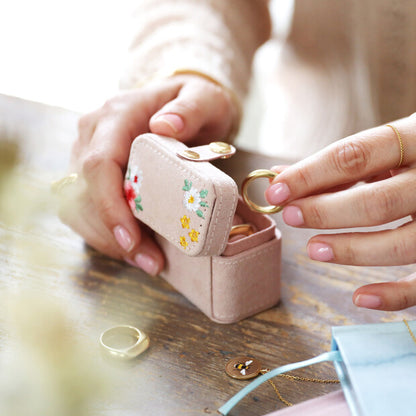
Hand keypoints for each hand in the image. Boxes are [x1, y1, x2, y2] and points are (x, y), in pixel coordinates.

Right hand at [59, 74, 237, 274]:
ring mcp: (87, 154)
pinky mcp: (92, 173)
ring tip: (147, 260)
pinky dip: (107, 234)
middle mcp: (93, 134)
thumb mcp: (204, 99)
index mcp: (116, 115)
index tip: (131, 239)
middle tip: (150, 262)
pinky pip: (86, 209)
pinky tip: (135, 248)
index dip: (109, 206)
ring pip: (78, 207)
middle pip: (84, 193)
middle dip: (113, 234)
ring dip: (108, 240)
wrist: (181, 103)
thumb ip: (189, 109)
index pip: (99, 164)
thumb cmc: (194, 101)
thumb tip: (164, 127)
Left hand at [265, 114, 415, 310]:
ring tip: (314, 249)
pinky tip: (360, 297)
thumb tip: (279, 177)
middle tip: (291, 216)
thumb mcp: (388, 148)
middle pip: (376, 203)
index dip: (309, 176)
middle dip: (325, 212)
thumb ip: (339, 164)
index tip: (276, 191)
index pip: (355, 156)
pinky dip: (394, 295)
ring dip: (351, 250)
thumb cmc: (414, 159)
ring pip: (400, 244)